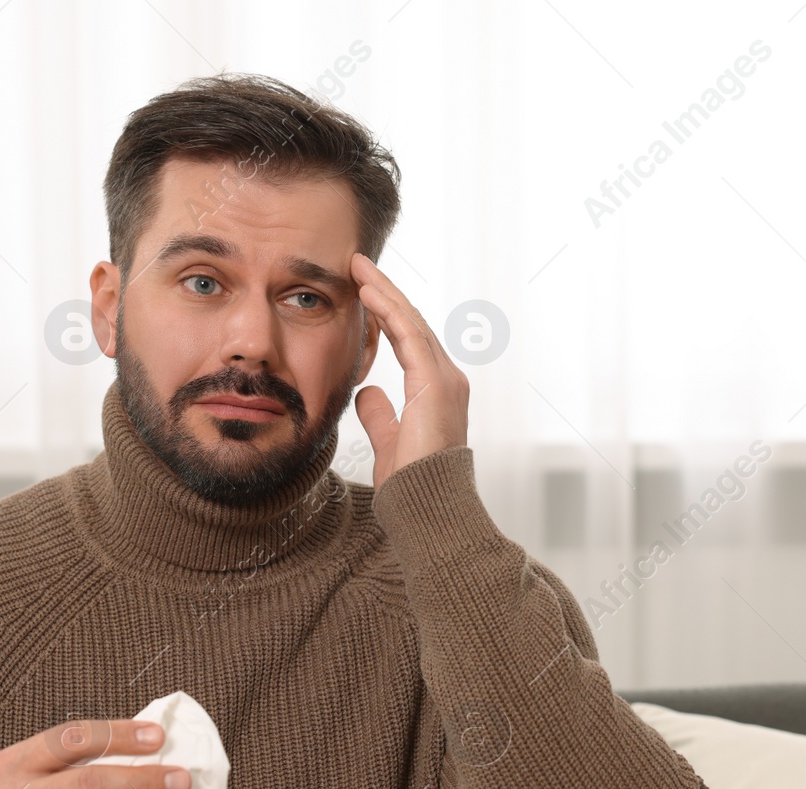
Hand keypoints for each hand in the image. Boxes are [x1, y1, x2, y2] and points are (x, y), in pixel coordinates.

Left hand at [350, 252, 469, 488]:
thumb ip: (380, 415)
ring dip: (384, 292)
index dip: (385, 314)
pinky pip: (409, 335)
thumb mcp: (389, 440)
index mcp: (436, 391)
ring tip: (359, 267)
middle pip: (411, 323)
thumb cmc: (411, 484)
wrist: (427, 507)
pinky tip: (368, 292)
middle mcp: (446, 378)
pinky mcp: (435, 383)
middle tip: (358, 265)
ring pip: (411, 322)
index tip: (361, 292)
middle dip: (384, 292)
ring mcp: (445, 379)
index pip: (408, 341)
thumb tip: (368, 392)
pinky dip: (388, 310)